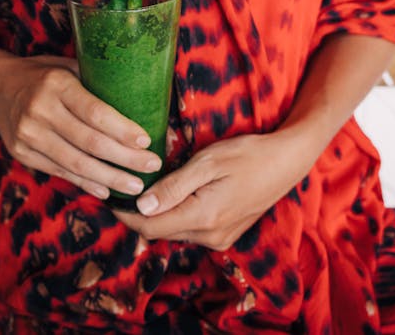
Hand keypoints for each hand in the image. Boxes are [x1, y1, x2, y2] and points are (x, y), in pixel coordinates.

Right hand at [0, 55, 161, 199]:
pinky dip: (86, 183)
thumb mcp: (67, 67)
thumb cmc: (43, 75)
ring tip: (136, 185)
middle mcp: (40, 110)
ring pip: (76, 164)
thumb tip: (143, 98)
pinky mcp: (22, 153)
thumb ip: (96, 82)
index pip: (96, 112)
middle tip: (153, 165)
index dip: (123, 130)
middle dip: (126, 158)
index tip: (146, 141)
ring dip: (110, 178)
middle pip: (90, 142)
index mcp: (57, 84)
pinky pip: (60, 172)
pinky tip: (107, 189)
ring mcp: (28, 134)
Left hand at [112, 128, 315, 250]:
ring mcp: (220, 239)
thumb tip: (142, 205)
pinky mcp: (226, 235)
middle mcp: (211, 236)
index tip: (107, 196)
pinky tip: (170, 195)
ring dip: (157, 215)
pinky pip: (189, 230)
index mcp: (203, 218)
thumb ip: (173, 186)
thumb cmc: (247, 154)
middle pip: (160, 232)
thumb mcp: (207, 162)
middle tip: (120, 188)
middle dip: (138, 213)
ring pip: (174, 232)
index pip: (150, 226)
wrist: (287, 161)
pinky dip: (175, 216)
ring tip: (142, 189)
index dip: (125, 214)